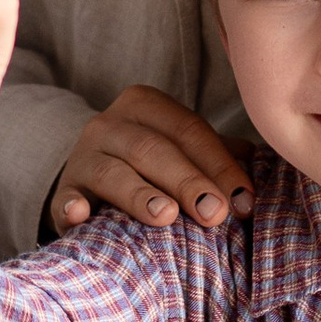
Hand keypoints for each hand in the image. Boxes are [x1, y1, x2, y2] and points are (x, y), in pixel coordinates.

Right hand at [51, 88, 249, 235]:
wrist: (89, 177)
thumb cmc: (149, 164)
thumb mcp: (179, 148)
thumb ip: (215, 152)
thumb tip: (257, 160)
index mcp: (145, 105)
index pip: (188, 130)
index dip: (219, 165)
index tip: (244, 200)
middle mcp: (109, 124)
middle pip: (153, 149)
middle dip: (188, 181)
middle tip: (215, 213)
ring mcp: (82, 158)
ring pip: (113, 173)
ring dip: (140, 195)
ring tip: (167, 216)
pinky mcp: (64, 192)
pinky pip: (66, 198)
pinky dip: (72, 206)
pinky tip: (81, 214)